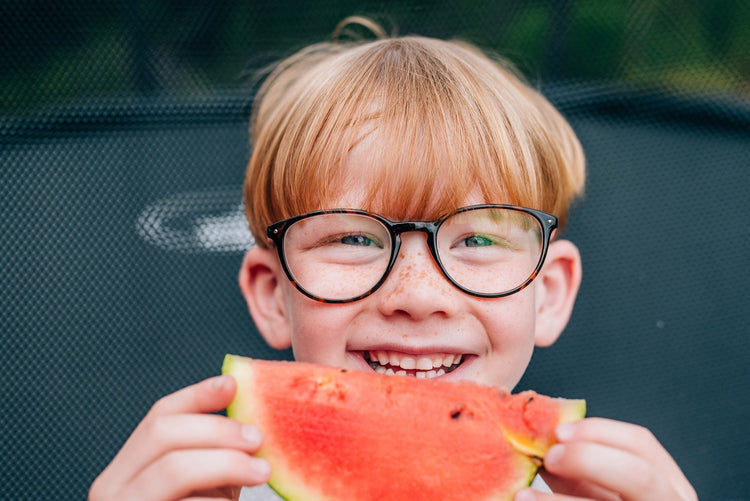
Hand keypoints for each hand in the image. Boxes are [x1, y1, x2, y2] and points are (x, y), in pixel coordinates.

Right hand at [89, 375, 270, 499]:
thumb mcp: (203, 489)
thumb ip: (215, 456)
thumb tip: (253, 418)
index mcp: (127, 467)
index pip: (159, 415)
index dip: (198, 394)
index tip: (234, 384)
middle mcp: (112, 488)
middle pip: (164, 433)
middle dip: (218, 430)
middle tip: (259, 439)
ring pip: (174, 468)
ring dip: (225, 464)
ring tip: (263, 472)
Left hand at [515, 417, 696, 500]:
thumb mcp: (598, 492)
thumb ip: (581, 470)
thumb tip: (542, 442)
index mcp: (669, 484)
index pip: (642, 444)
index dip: (599, 431)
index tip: (558, 431)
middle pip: (639, 476)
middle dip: (588, 459)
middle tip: (549, 458)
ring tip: (522, 495)